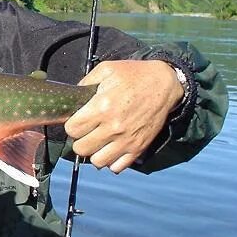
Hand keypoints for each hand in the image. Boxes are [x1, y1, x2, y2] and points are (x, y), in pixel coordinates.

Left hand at [64, 60, 184, 173]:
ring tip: (97, 142)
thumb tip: (73, 98)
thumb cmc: (135, 75)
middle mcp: (113, 127)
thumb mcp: (106, 70)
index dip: (71, 125)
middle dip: (79, 140)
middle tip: (86, 132)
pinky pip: (117, 167)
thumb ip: (85, 83)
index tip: (77, 121)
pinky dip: (111, 161)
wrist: (165, 84)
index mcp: (102, 107)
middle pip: (81, 148)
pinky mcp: (139, 147)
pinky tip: (111, 149)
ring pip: (97, 161)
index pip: (72, 129)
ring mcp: (127, 140)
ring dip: (94, 152)